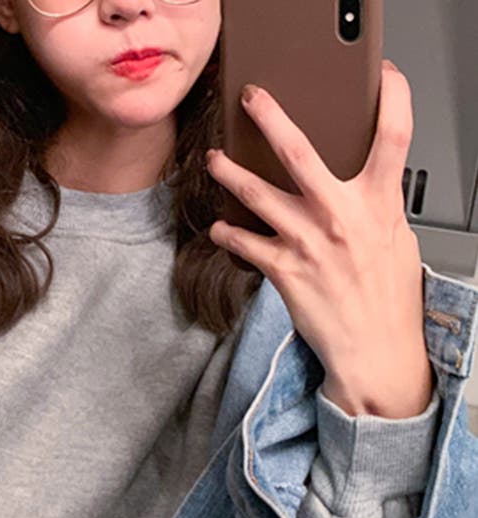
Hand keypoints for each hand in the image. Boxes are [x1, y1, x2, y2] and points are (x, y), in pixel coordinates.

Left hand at [206, 60, 433, 418]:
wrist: (373, 348)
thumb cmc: (385, 297)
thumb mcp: (394, 239)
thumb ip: (374, 206)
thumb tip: (359, 183)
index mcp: (378, 204)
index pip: (393, 137)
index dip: (393, 98)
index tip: (384, 76)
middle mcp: (340, 217)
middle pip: (301, 152)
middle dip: (271, 118)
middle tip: (252, 100)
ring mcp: (308, 242)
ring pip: (257, 194)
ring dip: (230, 174)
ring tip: (214, 161)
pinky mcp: (283, 270)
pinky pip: (244, 242)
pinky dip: (226, 233)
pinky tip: (218, 228)